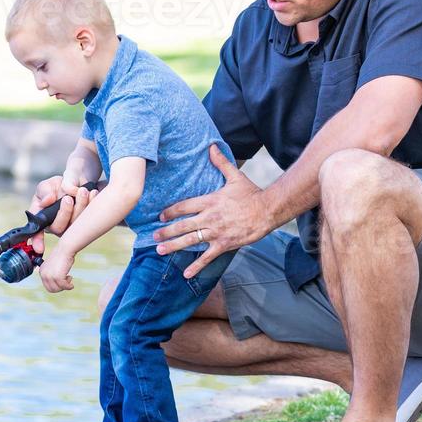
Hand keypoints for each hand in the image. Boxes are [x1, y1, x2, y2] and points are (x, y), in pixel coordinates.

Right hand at [28, 184, 97, 254]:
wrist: (75, 181)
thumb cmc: (56, 187)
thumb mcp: (46, 186)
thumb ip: (44, 192)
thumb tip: (47, 200)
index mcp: (43, 219)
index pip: (37, 232)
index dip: (37, 241)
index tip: (39, 249)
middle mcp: (57, 226)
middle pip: (59, 228)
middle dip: (65, 213)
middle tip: (68, 198)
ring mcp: (71, 227)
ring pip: (76, 223)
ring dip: (80, 205)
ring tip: (83, 190)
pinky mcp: (85, 223)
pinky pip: (89, 218)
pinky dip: (91, 203)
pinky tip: (93, 192)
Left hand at [39, 245, 74, 293]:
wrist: (65, 248)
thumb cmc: (62, 256)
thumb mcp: (54, 266)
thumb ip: (52, 274)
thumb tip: (56, 286)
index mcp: (42, 271)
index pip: (47, 286)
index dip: (56, 285)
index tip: (63, 280)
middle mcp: (43, 274)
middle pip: (51, 289)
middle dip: (60, 287)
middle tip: (66, 280)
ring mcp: (49, 276)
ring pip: (57, 289)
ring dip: (64, 287)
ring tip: (69, 278)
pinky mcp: (57, 277)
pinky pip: (63, 287)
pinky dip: (68, 287)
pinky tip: (71, 284)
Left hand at [153, 145, 267, 277]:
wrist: (268, 210)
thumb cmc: (251, 193)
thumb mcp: (235, 176)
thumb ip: (220, 163)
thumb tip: (211, 147)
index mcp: (209, 201)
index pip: (183, 206)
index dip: (170, 212)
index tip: (160, 216)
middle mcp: (209, 217)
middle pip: (183, 225)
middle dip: (166, 231)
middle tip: (153, 236)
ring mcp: (216, 232)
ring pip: (190, 241)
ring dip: (174, 246)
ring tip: (160, 250)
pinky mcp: (224, 244)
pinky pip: (207, 257)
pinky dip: (196, 267)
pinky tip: (186, 274)